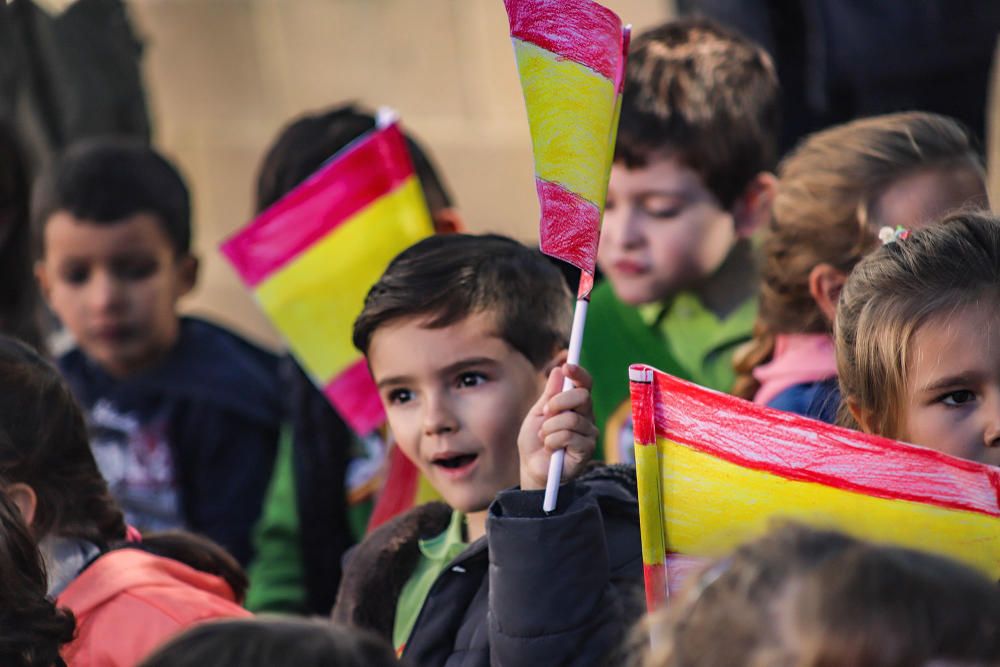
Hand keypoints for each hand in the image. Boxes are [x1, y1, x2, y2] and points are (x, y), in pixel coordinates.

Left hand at [518, 363, 596, 490]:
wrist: (532, 468)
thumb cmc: (535, 441)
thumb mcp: (538, 413)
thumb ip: (550, 393)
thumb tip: (559, 370)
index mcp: (576, 405)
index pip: (585, 384)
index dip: (579, 373)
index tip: (567, 367)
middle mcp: (587, 417)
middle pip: (583, 396)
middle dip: (558, 402)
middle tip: (546, 413)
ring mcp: (589, 433)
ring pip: (571, 418)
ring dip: (549, 428)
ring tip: (545, 438)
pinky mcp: (587, 450)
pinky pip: (569, 436)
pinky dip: (552, 441)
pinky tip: (551, 449)